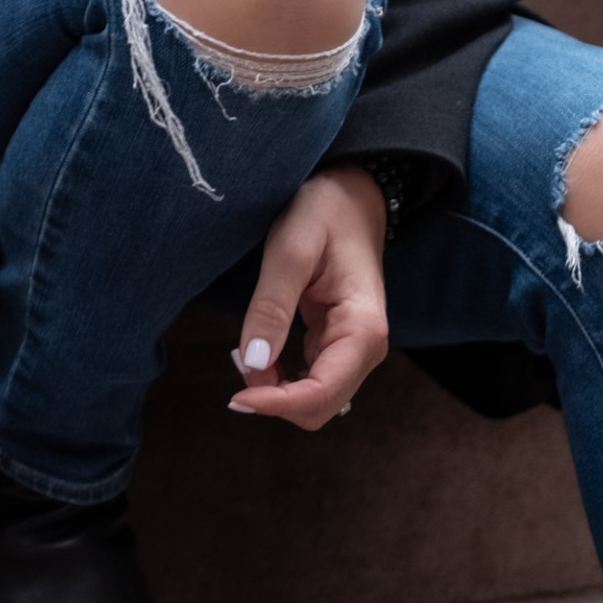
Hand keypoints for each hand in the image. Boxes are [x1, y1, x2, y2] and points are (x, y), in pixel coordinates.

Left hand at [228, 165, 388, 431]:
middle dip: (275, 398)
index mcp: (363, 328)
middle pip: (320, 407)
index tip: (237, 396)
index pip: (322, 393)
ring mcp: (355, 351)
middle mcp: (367, 349)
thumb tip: (253, 363)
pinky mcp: (339, 347)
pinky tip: (261, 352)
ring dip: (276, 391)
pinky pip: (310, 382)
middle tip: (235, 363)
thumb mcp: (291, 248)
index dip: (277, 404)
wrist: (352, 195)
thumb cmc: (325, 212)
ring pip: (314, 401)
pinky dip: (281, 380)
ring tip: (246, 351)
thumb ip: (272, 306)